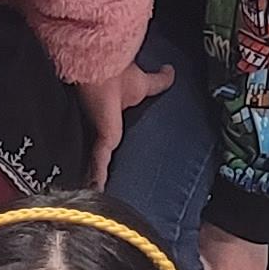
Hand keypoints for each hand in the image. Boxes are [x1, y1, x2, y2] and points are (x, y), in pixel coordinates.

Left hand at [76, 56, 170, 191]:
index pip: (109, 141)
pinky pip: (98, 165)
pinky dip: (98, 180)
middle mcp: (103, 130)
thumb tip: (171, 72)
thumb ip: (159, 81)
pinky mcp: (102, 140)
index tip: (109, 167)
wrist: (105, 70)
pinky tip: (97, 194)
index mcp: (113, 121)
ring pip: (96, 165)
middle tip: (104, 191)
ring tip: (97, 198)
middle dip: (101, 173)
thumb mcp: (146, 84)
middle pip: (100, 157)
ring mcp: (100, 137)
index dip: (109, 153)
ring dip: (96, 181)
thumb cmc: (118, 74)